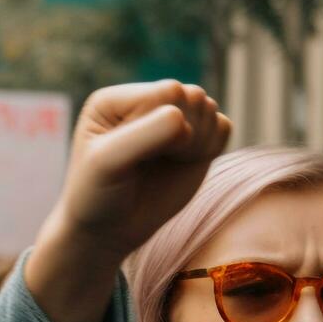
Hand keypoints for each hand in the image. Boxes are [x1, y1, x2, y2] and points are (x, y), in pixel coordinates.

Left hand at [43, 80, 229, 261]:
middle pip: (192, 96)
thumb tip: (182, 119)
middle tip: (154, 162)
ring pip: (210, 108)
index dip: (164, 126)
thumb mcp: (108, 163)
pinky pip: (223, 126)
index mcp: (116, 100)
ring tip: (167, 163)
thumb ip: (145, 135)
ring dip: (198, 141)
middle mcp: (146, 101)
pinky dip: (212, 147)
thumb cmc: (99, 195)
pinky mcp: (195, 136)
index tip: (136, 157)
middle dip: (184, 133)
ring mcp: (173, 117)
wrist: (110, 230)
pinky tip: (185, 164)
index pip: (168, 91)